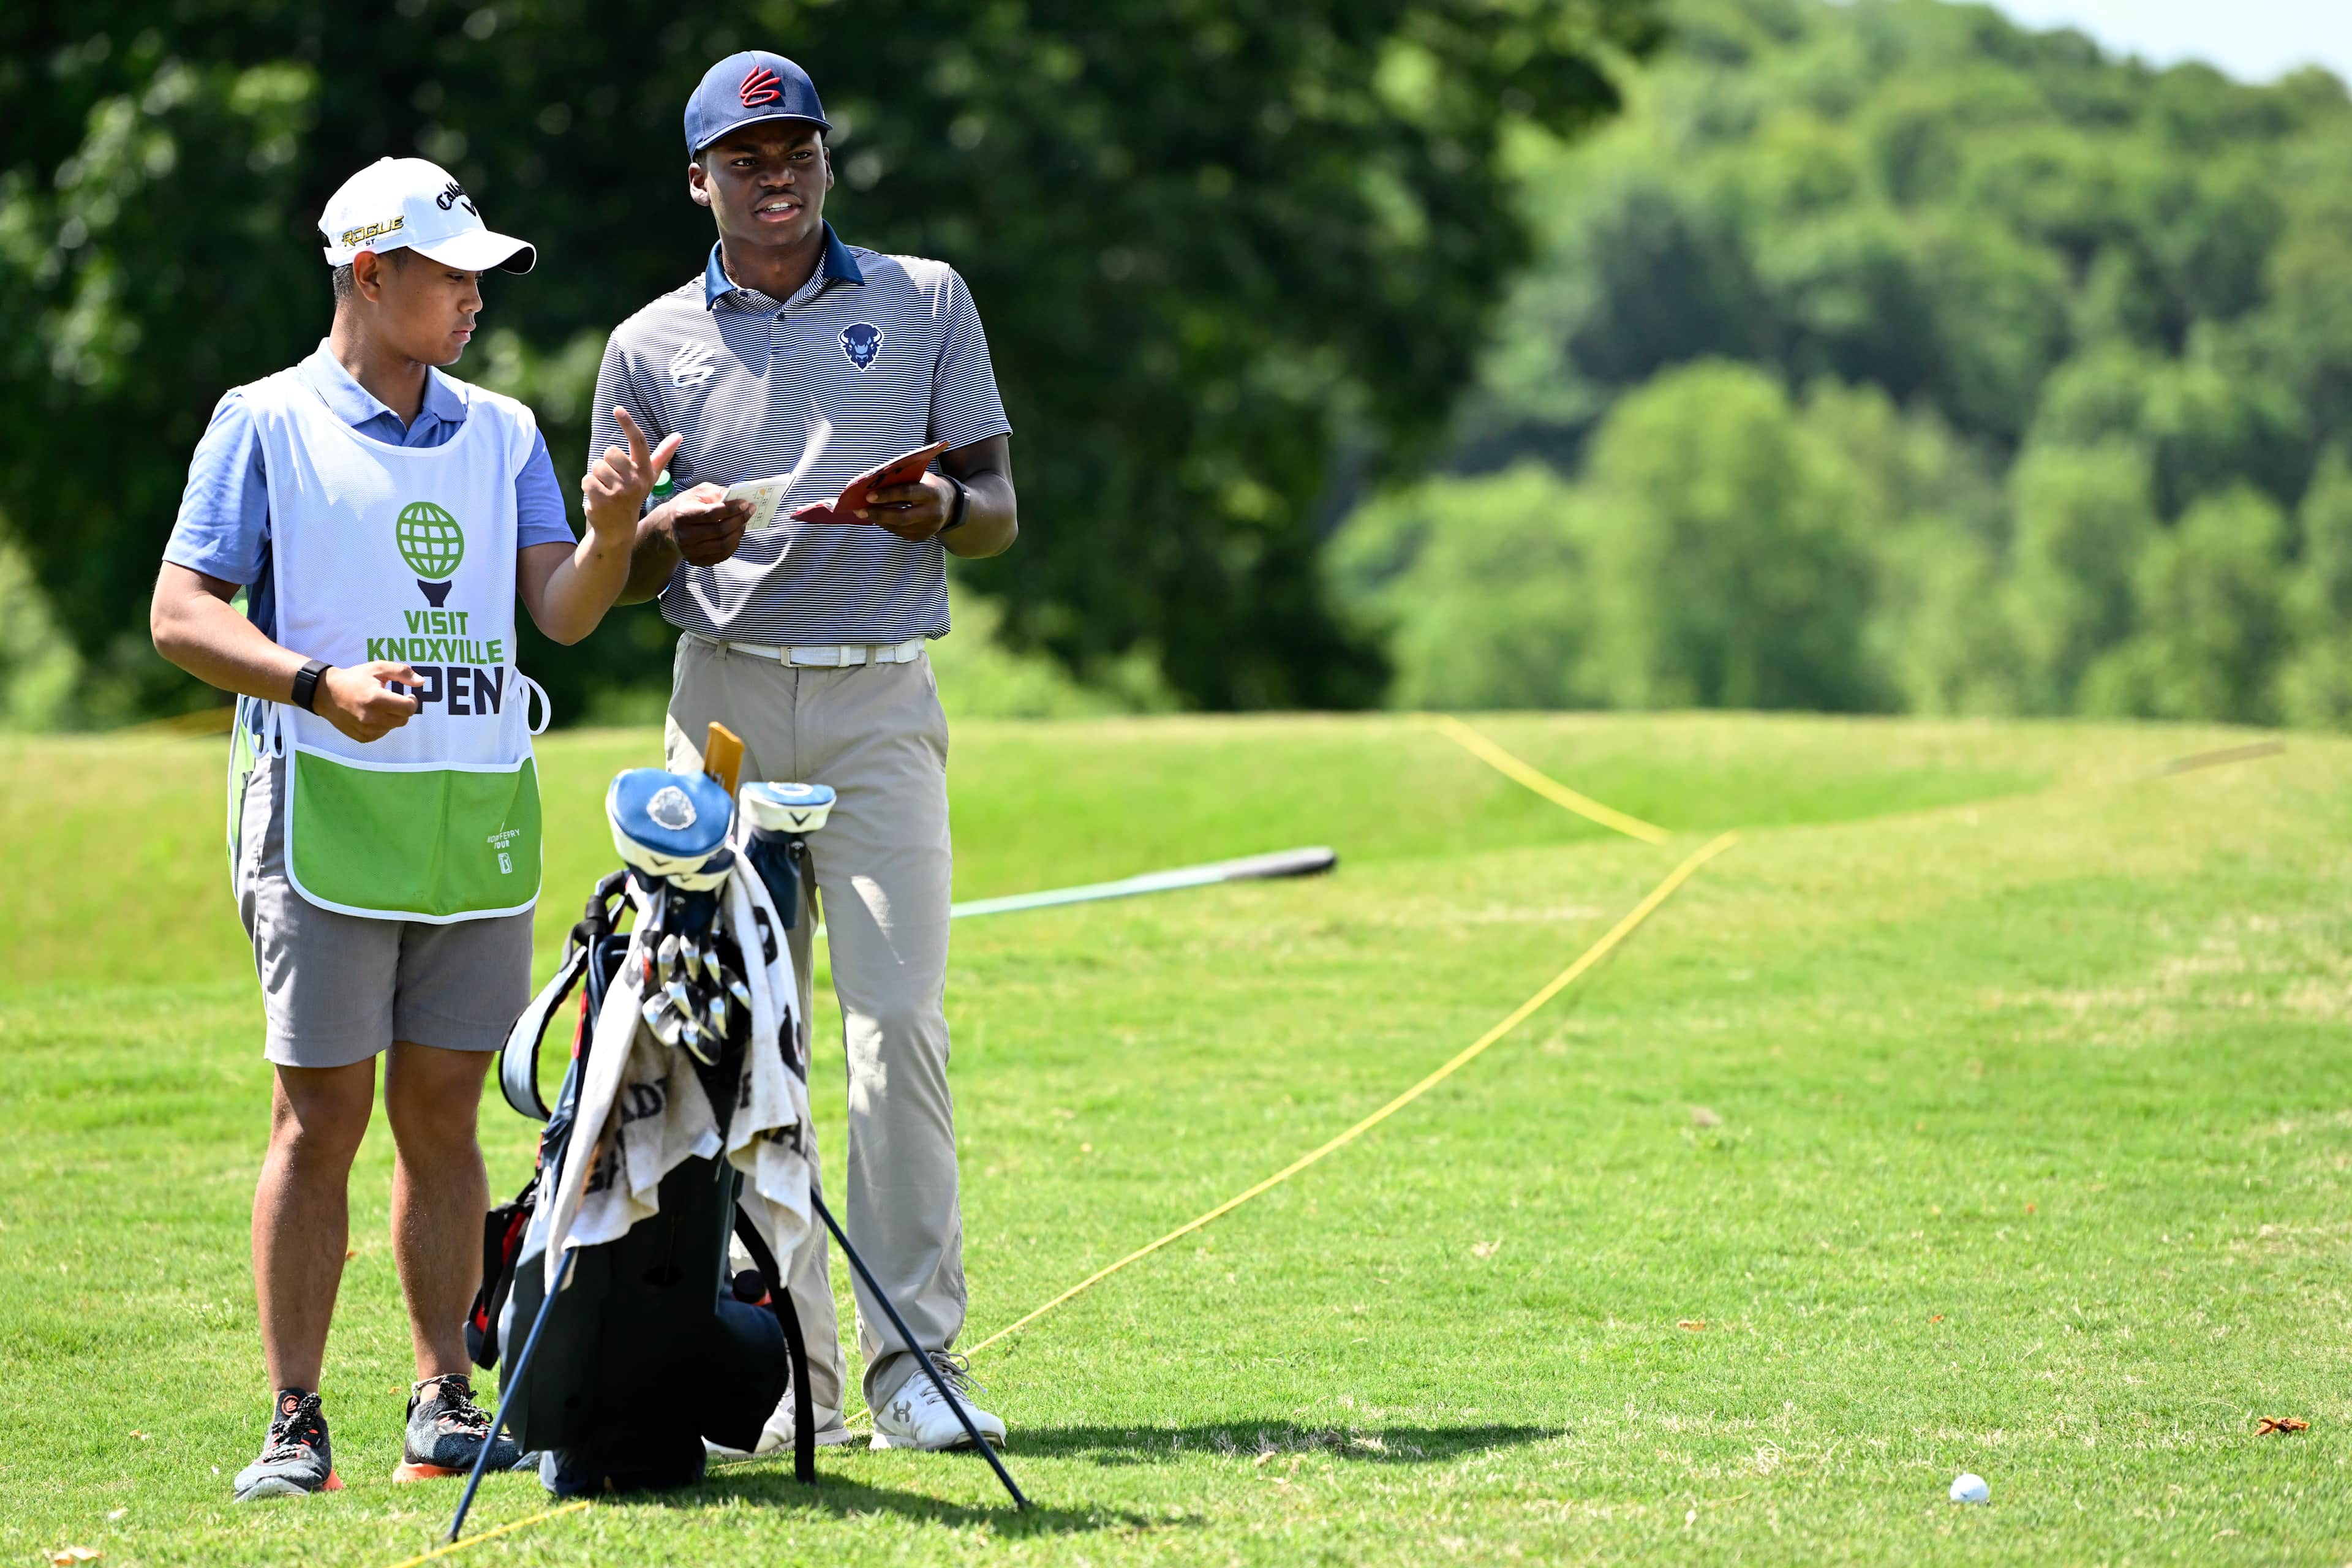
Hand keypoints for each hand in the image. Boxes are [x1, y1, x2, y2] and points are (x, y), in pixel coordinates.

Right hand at [317, 661, 422, 742]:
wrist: (326, 694)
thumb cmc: (355, 679)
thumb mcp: (378, 668)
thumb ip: (401, 672)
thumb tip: (421, 682)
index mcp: (376, 699)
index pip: (408, 708)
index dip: (412, 701)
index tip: (409, 695)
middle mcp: (371, 718)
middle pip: (403, 719)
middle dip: (402, 709)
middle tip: (393, 700)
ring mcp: (366, 730)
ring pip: (393, 727)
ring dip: (392, 717)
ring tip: (379, 706)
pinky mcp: (362, 738)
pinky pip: (382, 733)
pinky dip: (382, 725)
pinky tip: (371, 715)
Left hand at [582, 407, 684, 539]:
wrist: (619, 529)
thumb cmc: (632, 495)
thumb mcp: (648, 476)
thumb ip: (662, 455)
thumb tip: (679, 435)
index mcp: (646, 472)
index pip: (638, 442)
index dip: (628, 424)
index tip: (617, 408)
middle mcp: (635, 481)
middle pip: (610, 452)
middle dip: (606, 464)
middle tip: (613, 480)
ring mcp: (619, 492)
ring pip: (596, 466)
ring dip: (596, 477)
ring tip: (606, 490)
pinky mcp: (603, 501)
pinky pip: (587, 480)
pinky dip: (588, 487)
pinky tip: (597, 498)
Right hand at [662, 482, 753, 567]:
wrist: (668, 528)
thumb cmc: (686, 506)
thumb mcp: (697, 493)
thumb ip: (716, 492)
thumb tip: (736, 497)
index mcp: (683, 515)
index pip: (711, 514)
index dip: (731, 509)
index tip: (745, 503)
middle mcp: (685, 535)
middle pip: (720, 530)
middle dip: (739, 520)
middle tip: (749, 512)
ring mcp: (690, 550)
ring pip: (723, 545)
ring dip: (738, 533)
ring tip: (743, 523)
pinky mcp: (697, 560)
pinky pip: (722, 555)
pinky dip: (733, 545)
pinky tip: (735, 535)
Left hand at [858, 473, 955, 540]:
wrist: (950, 504)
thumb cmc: (927, 485)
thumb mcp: (920, 477)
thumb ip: (901, 480)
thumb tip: (873, 483)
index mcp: (932, 493)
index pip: (907, 493)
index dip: (887, 495)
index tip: (868, 496)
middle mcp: (933, 513)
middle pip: (902, 516)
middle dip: (878, 514)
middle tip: (860, 511)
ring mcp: (929, 528)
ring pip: (898, 527)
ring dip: (879, 520)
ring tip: (863, 513)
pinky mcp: (923, 536)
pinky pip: (900, 532)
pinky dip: (886, 525)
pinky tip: (877, 518)